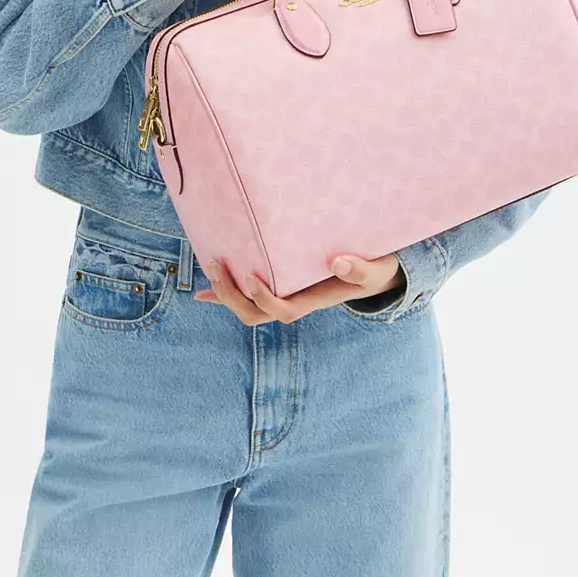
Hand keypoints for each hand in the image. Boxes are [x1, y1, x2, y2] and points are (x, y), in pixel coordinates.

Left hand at [196, 251, 401, 324]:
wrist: (375, 273)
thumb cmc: (375, 270)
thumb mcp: (376, 270)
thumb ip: (361, 269)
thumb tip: (338, 261)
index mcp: (312, 301)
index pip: (282, 311)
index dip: (263, 300)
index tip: (251, 276)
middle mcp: (293, 302)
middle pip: (254, 314)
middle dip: (232, 297)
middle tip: (218, 267)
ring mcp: (283, 296)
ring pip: (246, 308)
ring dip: (224, 292)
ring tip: (211, 267)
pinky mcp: (277, 284)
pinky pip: (246, 296)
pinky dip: (224, 294)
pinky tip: (201, 291)